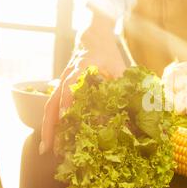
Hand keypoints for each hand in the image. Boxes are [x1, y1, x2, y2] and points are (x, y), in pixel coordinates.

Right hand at [40, 11, 125, 154]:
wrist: (92, 38)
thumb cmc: (107, 53)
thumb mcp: (119, 67)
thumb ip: (125, 86)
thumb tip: (139, 108)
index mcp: (81, 68)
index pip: (71, 85)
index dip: (69, 101)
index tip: (67, 118)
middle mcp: (67, 76)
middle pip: (53, 102)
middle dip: (51, 125)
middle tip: (51, 148)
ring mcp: (61, 82)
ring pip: (49, 106)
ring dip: (48, 127)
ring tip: (48, 149)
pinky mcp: (61, 87)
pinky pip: (53, 106)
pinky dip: (52, 121)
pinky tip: (54, 137)